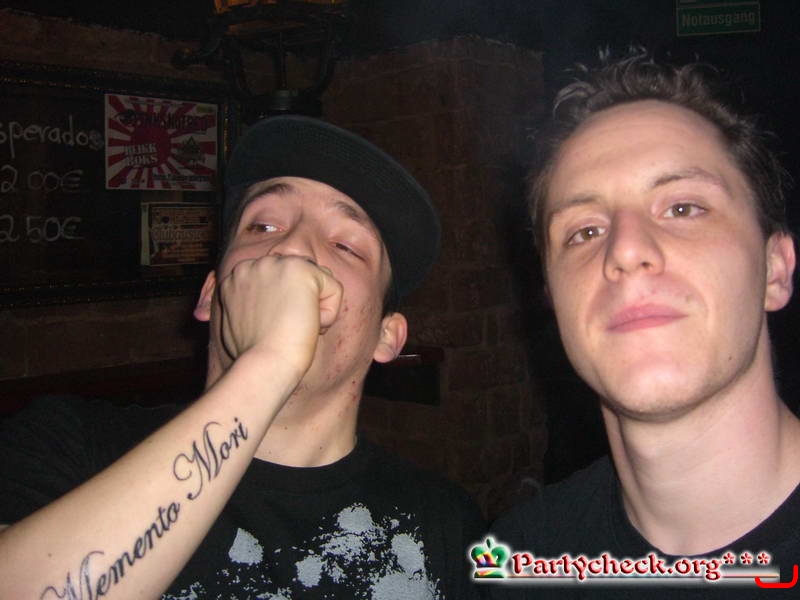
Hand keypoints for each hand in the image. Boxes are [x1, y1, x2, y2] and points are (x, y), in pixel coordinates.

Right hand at [216, 254, 342, 379]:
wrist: (263, 363)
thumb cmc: (253, 354)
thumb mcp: (241, 321)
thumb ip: (252, 301)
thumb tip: (278, 298)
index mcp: (236, 277)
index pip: (278, 282)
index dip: (283, 308)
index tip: (272, 329)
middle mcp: (252, 264)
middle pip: (298, 277)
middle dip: (299, 304)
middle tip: (284, 330)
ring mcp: (276, 263)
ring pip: (317, 282)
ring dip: (313, 308)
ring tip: (295, 327)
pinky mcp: (301, 269)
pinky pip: (334, 289)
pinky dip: (330, 314)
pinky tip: (309, 325)